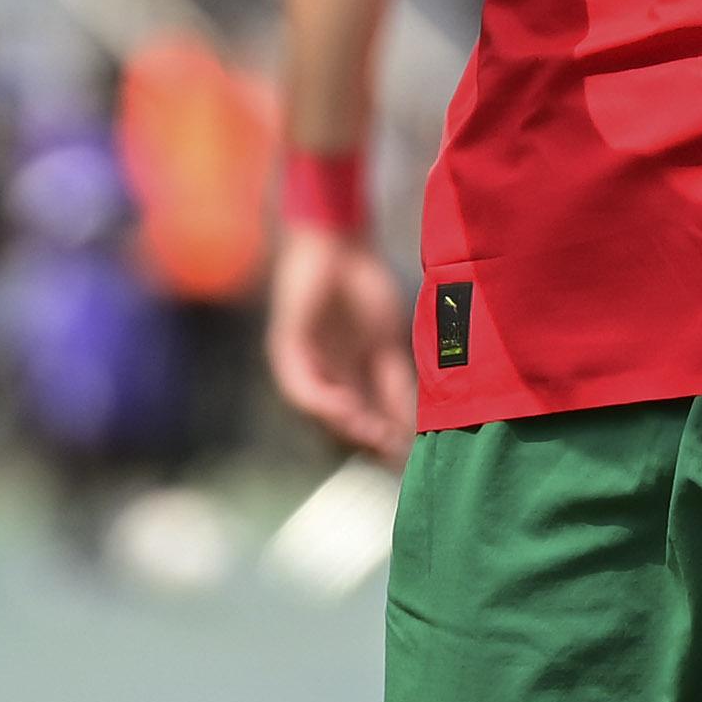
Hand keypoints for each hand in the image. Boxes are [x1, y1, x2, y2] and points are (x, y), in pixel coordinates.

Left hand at [265, 225, 415, 466]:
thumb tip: (414, 418)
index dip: (391, 435)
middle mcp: (327, 378)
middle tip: (393, 453)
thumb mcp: (387, 341)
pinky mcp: (287, 352)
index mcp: (353, 376)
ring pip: (323, 411)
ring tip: (373, 436)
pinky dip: (323, 402)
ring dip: (348, 426)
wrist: (338, 248)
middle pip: (347, 421)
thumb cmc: (364, 287)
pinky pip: (301, 388)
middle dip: (370, 439)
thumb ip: (396, 380)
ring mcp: (306, 367)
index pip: (371, 415)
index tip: (413, 453)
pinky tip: (345, 408)